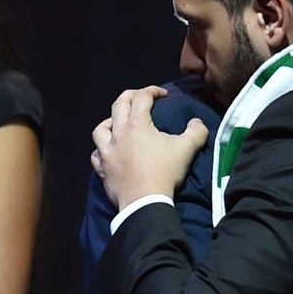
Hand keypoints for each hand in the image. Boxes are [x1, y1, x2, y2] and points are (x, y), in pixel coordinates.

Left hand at [90, 85, 208, 209]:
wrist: (145, 202)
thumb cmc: (164, 172)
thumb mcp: (187, 149)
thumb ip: (196, 131)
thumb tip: (197, 122)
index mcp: (137, 124)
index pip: (142, 97)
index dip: (153, 91)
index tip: (163, 95)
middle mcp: (118, 133)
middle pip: (118, 104)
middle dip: (131, 95)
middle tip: (142, 98)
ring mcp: (106, 151)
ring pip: (100, 128)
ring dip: (109, 122)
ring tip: (118, 124)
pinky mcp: (102, 169)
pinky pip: (96, 154)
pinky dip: (101, 150)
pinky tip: (108, 152)